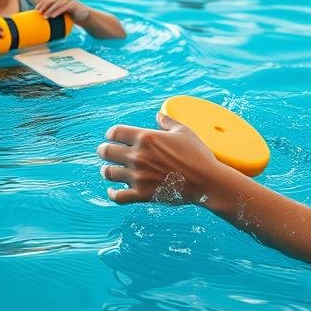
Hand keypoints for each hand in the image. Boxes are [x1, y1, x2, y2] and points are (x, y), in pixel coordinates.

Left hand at [34, 0, 89, 22]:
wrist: (84, 16)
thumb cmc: (71, 15)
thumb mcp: (61, 11)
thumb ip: (53, 10)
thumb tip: (41, 14)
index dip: (41, 3)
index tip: (35, 10)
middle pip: (51, 0)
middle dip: (43, 6)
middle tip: (38, 13)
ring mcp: (69, 0)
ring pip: (57, 4)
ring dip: (49, 10)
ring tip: (45, 16)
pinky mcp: (73, 5)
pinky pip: (64, 8)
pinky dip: (58, 12)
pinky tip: (53, 16)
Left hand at [99, 113, 223, 204]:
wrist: (206, 181)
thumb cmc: (197, 154)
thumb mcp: (184, 131)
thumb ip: (167, 121)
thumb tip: (158, 114)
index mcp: (146, 137)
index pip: (115, 132)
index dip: (111, 134)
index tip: (111, 136)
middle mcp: (137, 156)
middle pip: (107, 151)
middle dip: (104, 151)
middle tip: (104, 152)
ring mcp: (138, 176)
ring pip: (109, 173)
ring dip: (107, 170)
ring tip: (108, 170)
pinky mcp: (141, 194)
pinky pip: (118, 196)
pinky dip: (112, 194)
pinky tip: (112, 191)